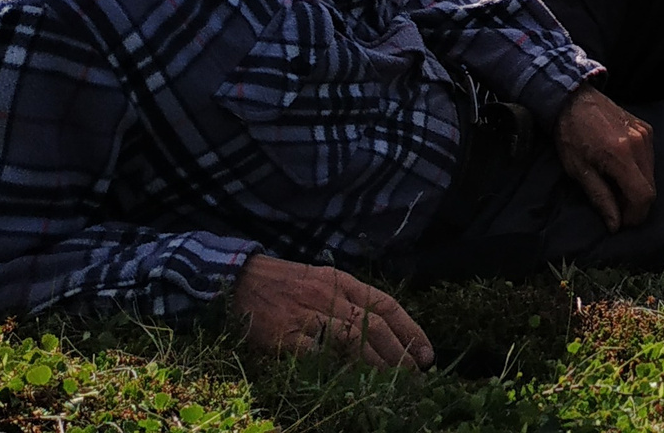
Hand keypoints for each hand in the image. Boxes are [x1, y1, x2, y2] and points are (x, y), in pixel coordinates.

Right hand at [231, 254, 432, 368]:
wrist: (236, 280)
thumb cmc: (282, 283)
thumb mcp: (321, 280)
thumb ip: (348, 301)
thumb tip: (383, 332)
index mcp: (341, 281)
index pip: (385, 304)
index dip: (411, 330)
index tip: (427, 353)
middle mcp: (328, 296)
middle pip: (374, 324)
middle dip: (399, 352)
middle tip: (415, 375)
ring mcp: (306, 316)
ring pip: (351, 338)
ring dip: (376, 363)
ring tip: (392, 382)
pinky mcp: (283, 336)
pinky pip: (316, 355)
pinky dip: (335, 369)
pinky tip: (350, 383)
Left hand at [554, 85, 655, 231]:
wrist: (574, 99)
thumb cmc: (571, 135)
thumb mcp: (578, 171)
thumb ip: (600, 198)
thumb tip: (615, 225)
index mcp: (621, 155)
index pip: (643, 196)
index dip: (635, 216)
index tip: (620, 222)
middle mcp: (639, 143)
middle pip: (651, 189)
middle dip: (635, 205)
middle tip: (615, 206)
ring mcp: (646, 134)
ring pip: (652, 176)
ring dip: (637, 189)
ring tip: (615, 186)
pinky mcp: (647, 129)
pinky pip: (650, 160)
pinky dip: (639, 172)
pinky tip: (620, 170)